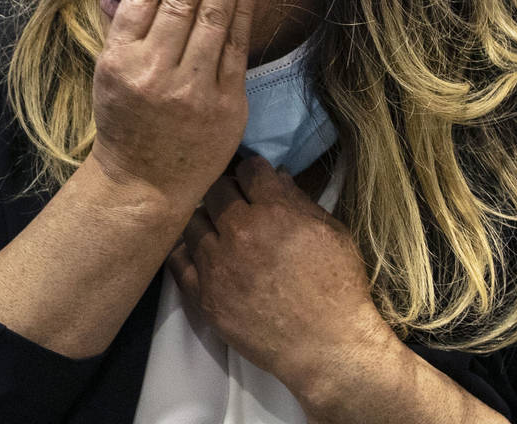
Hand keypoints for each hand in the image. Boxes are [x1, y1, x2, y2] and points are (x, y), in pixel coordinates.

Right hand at [91, 0, 257, 208]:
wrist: (144, 183)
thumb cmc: (125, 120)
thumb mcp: (110, 70)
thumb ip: (130, 24)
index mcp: (122, 61)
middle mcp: (157, 73)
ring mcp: (195, 90)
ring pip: (215, 15)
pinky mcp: (227, 103)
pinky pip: (238, 43)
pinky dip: (244, 4)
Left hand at [167, 154, 400, 409]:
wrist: (327, 347)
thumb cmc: (338, 287)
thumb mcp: (333, 233)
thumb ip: (300, 201)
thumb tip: (275, 176)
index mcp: (275, 210)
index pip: (247, 169)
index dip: (252, 171)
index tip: (254, 180)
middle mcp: (240, 231)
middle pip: (216, 189)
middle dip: (228, 191)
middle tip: (236, 203)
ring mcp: (217, 263)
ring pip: (193, 220)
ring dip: (207, 220)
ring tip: (219, 230)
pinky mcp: (204, 294)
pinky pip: (178, 260)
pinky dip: (188, 251)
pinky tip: (200, 252)